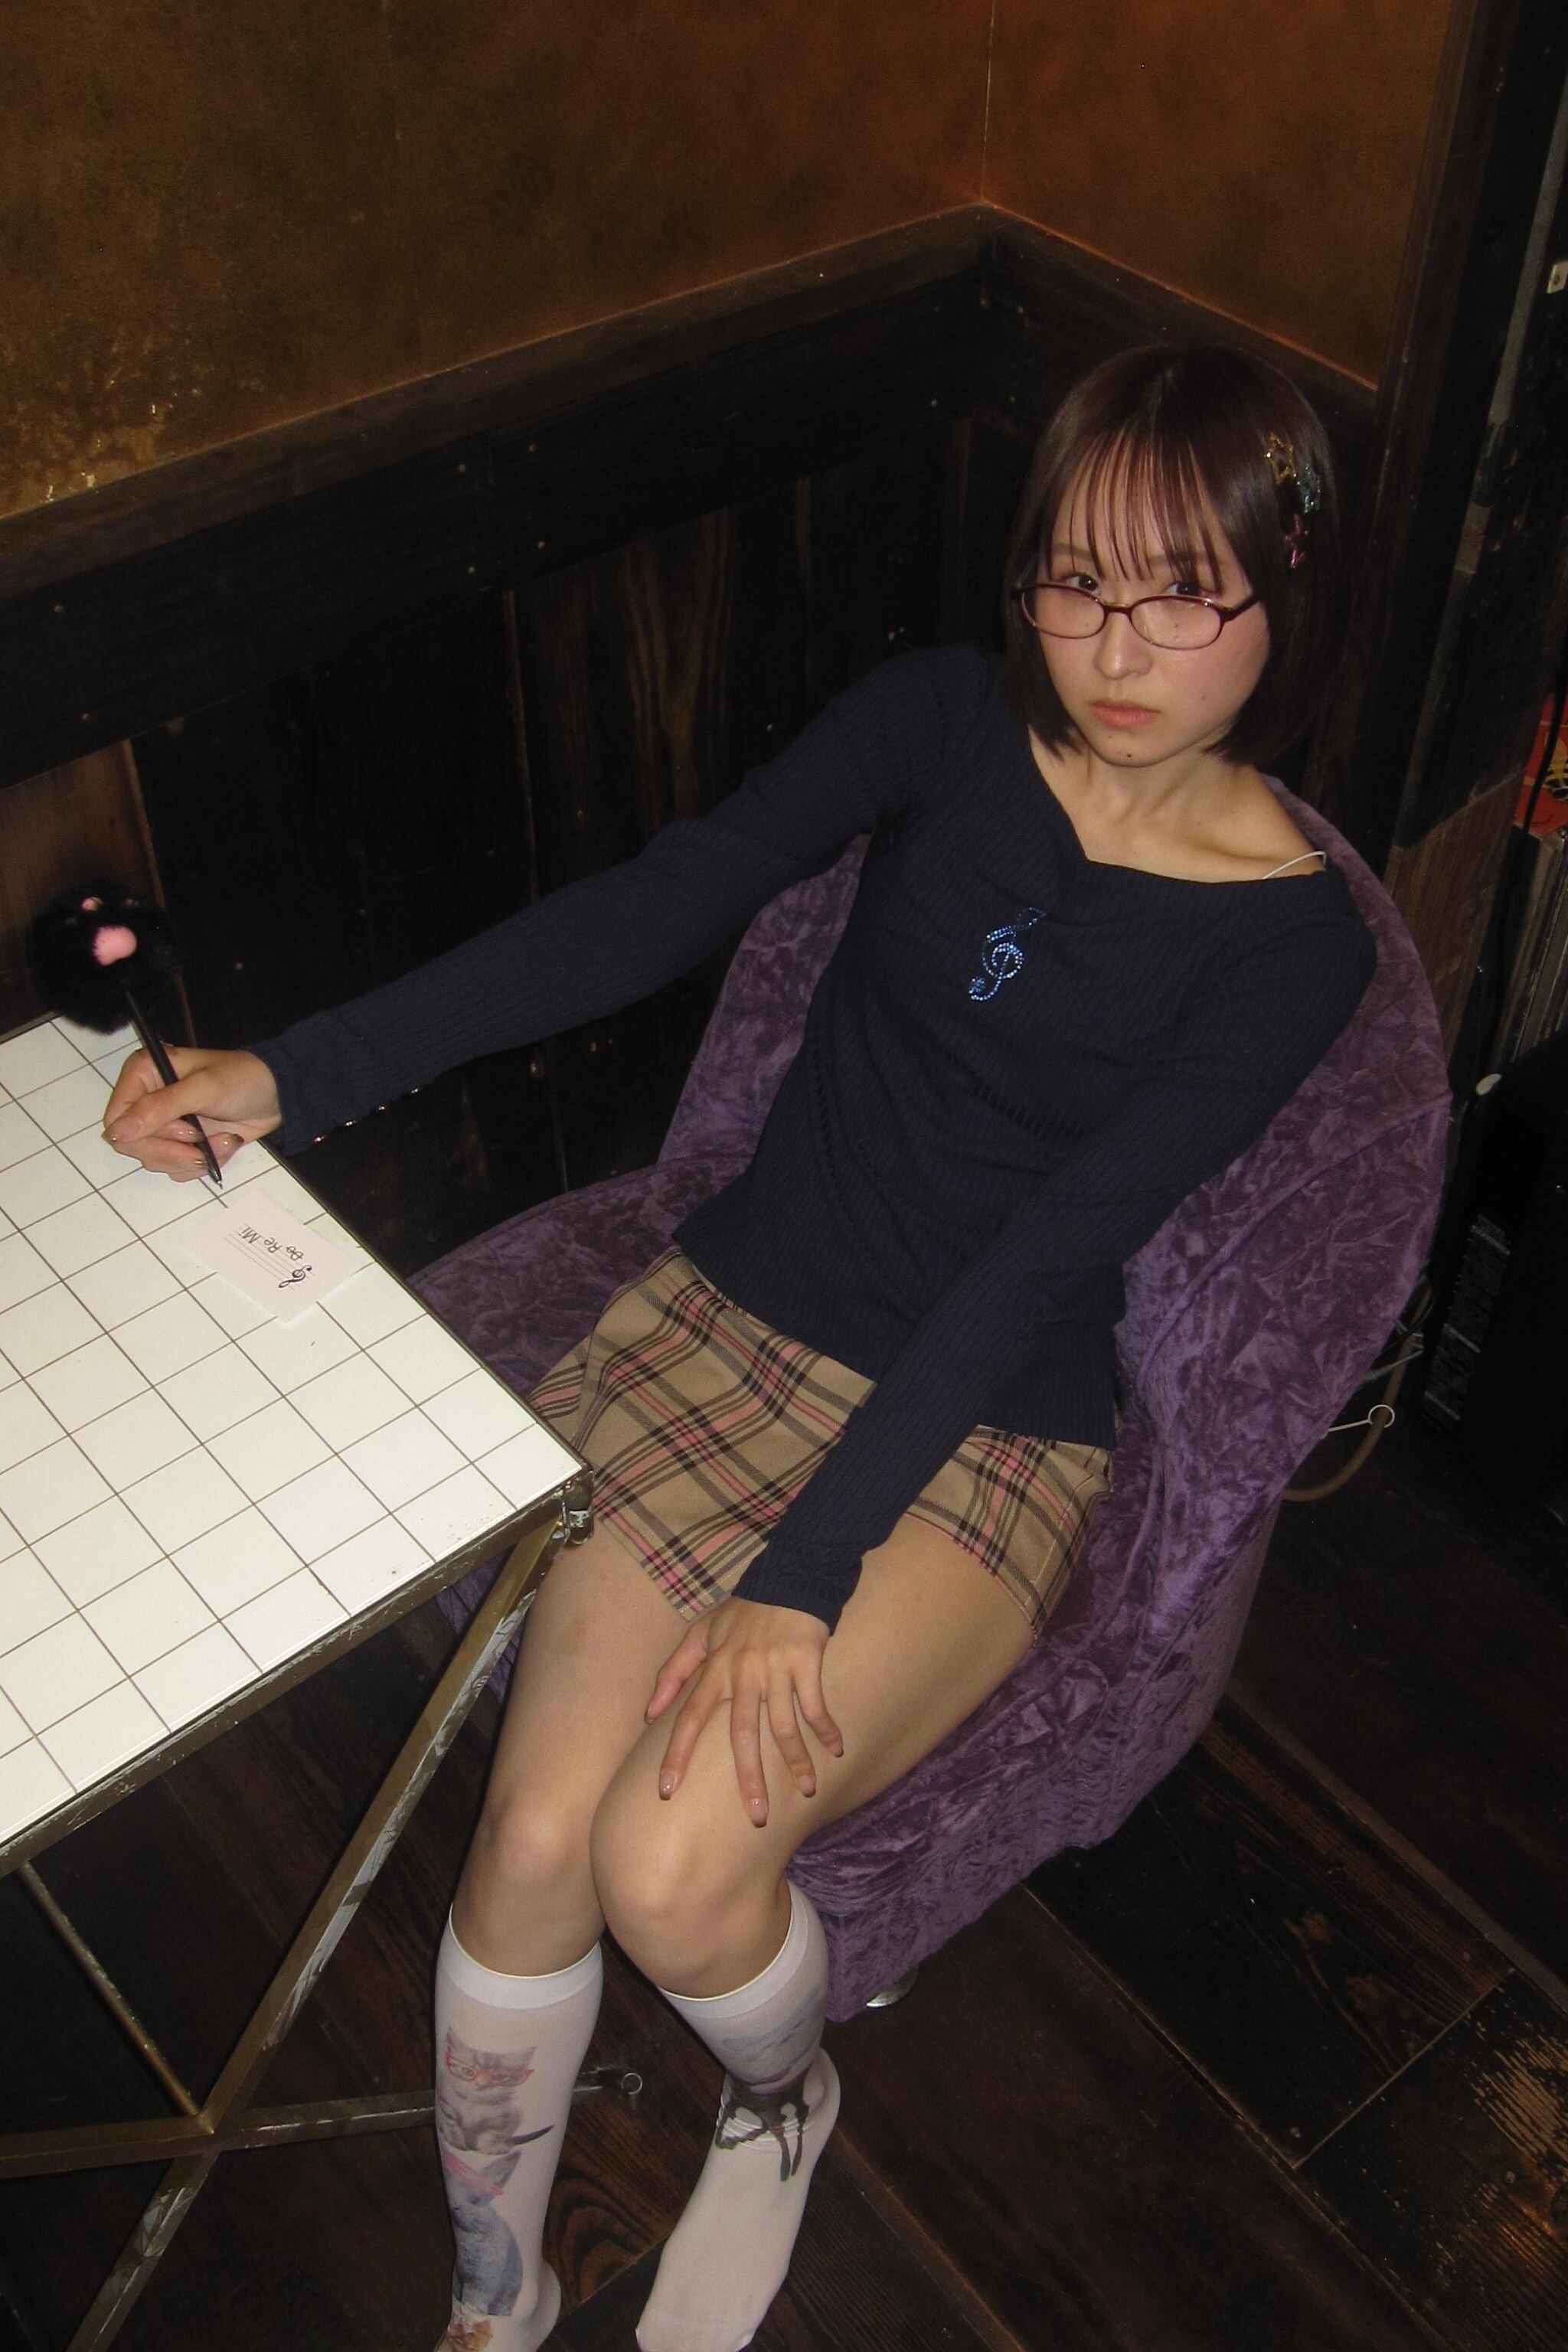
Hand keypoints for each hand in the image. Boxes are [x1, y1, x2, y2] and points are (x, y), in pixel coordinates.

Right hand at [103, 1046, 281, 1180]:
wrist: (278, 1096)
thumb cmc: (242, 1080)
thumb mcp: (203, 1089)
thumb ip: (160, 1108)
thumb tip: (118, 1131)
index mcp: (144, 1074)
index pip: (116, 1117)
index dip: (141, 1133)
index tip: (181, 1131)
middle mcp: (147, 1100)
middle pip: (132, 1145)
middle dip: (171, 1149)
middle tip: (200, 1138)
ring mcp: (165, 1125)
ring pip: (155, 1160)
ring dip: (191, 1157)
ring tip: (221, 1138)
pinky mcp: (182, 1144)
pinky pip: (177, 1168)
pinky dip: (203, 1163)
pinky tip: (223, 1144)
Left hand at [645, 1596, 843, 1826]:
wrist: (788, 1577)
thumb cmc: (743, 1611)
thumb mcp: (700, 1633)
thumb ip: (672, 1672)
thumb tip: (649, 1714)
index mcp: (714, 1668)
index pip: (689, 1717)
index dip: (676, 1754)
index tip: (667, 1790)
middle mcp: (742, 1672)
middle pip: (742, 1734)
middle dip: (749, 1778)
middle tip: (757, 1817)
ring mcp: (775, 1668)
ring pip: (784, 1726)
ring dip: (797, 1762)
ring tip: (807, 1791)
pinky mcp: (806, 1661)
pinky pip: (815, 1704)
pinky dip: (826, 1729)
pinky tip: (837, 1751)